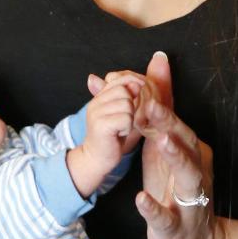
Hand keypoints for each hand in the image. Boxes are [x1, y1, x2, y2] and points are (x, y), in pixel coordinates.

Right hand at [68, 71, 145, 195]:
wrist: (96, 159)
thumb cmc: (111, 136)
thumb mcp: (119, 112)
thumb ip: (126, 97)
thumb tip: (136, 82)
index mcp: (99, 97)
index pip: (119, 79)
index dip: (133, 83)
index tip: (141, 90)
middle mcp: (95, 103)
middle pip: (125, 92)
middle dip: (131, 106)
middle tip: (124, 120)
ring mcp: (96, 113)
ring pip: (127, 105)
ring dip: (130, 119)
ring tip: (121, 128)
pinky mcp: (101, 125)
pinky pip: (126, 119)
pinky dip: (127, 128)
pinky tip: (119, 134)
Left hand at [133, 51, 219, 238]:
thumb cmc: (176, 194)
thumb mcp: (164, 151)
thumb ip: (159, 111)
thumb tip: (154, 63)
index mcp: (190, 152)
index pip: (174, 122)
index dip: (157, 103)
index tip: (137, 80)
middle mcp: (195, 172)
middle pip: (185, 142)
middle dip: (167, 122)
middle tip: (147, 102)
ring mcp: (190, 202)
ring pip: (187, 175)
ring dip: (175, 157)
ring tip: (159, 141)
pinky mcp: (178, 230)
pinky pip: (167, 219)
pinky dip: (154, 209)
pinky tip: (141, 199)